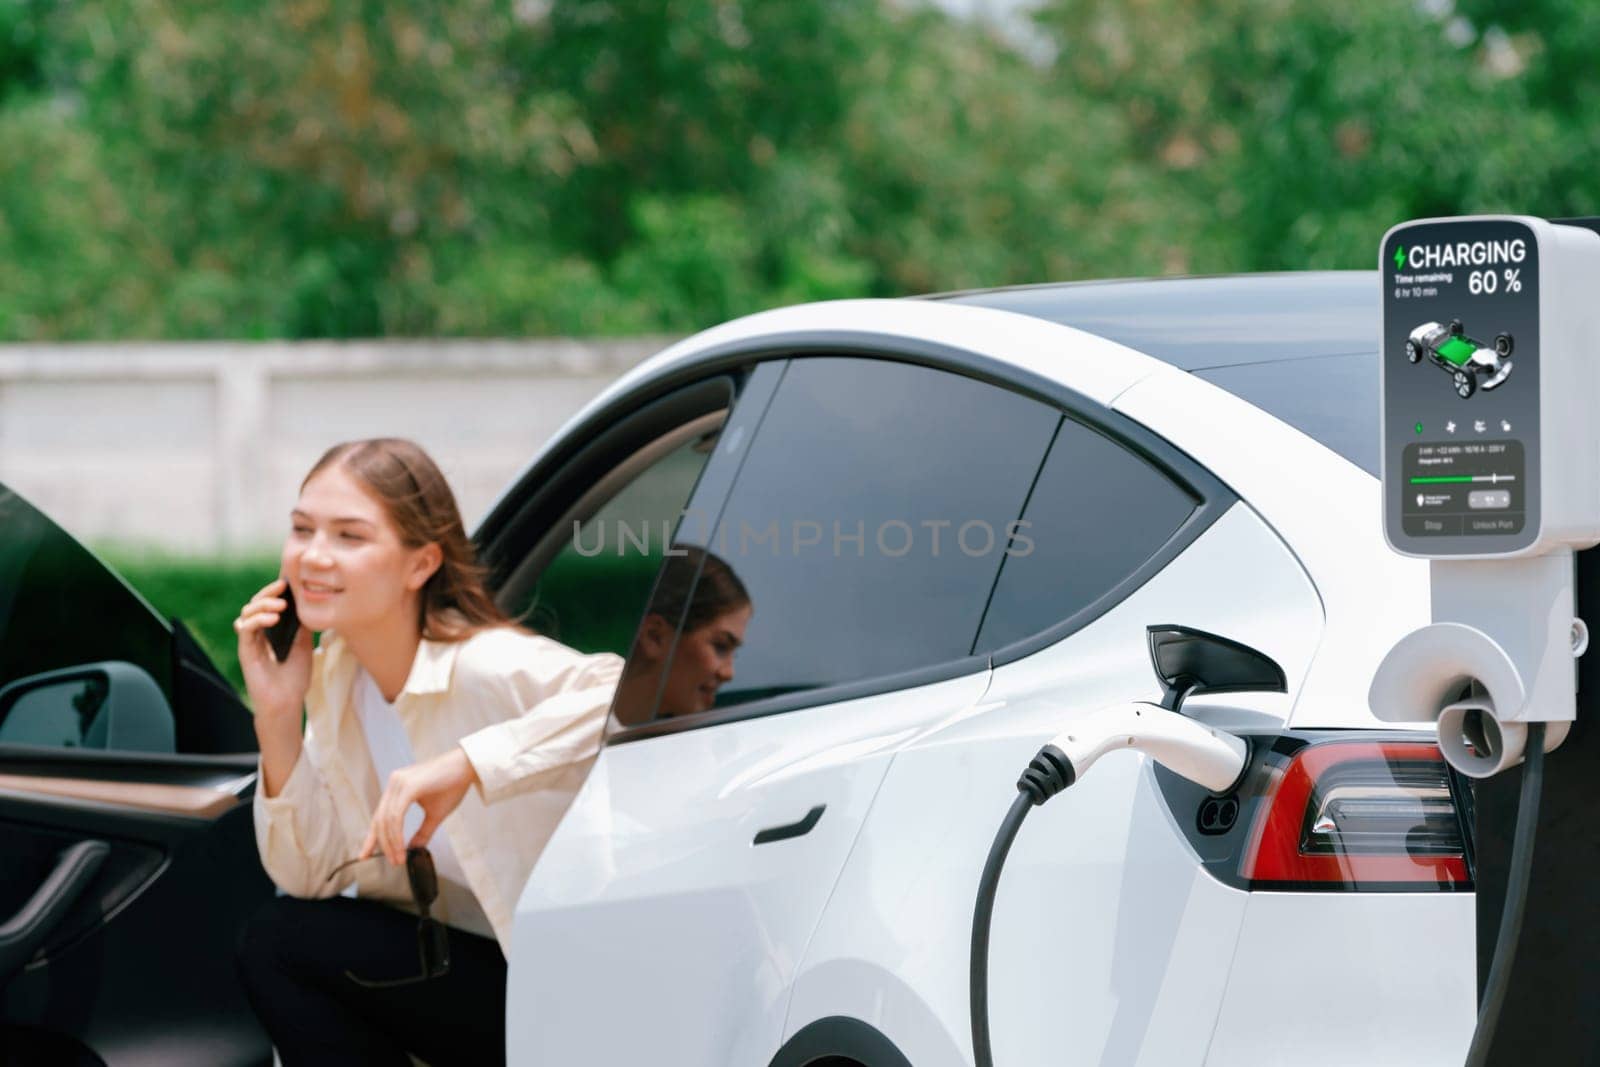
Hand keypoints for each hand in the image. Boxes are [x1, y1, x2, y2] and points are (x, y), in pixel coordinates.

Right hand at [234, 577, 311, 721]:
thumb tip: (309, 602)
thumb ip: (302, 625)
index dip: (275, 591)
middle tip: (282, 587)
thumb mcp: (304, 644)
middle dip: (267, 592)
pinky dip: (257, 620)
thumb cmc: (295, 676)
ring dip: (263, 604)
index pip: (268, 603)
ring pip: (247, 613)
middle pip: (254, 604)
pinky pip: (245, 629)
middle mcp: (258, 633)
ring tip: (281, 606)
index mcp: (271, 629)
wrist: (287, 701)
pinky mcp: (246, 651)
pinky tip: (272, 618)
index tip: (288, 581)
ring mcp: (251, 641)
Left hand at [360, 747, 479, 867]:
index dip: (371, 838)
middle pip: (379, 820)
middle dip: (382, 844)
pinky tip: (402, 847)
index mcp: (398, 788)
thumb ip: (423, 832)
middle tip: (392, 862)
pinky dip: (397, 834)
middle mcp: (395, 784)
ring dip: (391, 843)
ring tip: (398, 859)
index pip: (379, 816)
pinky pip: (396, 816)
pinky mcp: (408, 786)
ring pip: (386, 819)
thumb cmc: (453, 785)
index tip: (365, 855)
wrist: (467, 767)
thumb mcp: (435, 813)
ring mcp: (399, 783)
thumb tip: (413, 849)